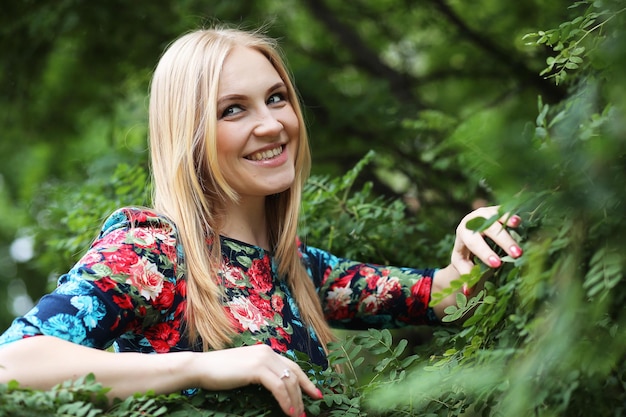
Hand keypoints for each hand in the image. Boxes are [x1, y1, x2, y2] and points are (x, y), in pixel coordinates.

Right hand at [194, 344, 320, 415]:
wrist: (200, 368)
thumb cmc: (219, 373)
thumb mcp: (245, 371)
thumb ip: (261, 374)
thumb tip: (277, 389)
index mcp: (266, 352)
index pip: (293, 366)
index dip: (306, 381)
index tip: (315, 394)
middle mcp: (268, 352)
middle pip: (294, 374)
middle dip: (303, 394)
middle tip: (306, 412)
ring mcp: (263, 358)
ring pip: (289, 381)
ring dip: (296, 401)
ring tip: (298, 416)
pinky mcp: (257, 368)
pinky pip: (279, 387)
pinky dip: (286, 401)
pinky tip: (288, 412)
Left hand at [451, 205, 522, 276]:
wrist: (469, 231)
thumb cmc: (466, 251)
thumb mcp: (462, 263)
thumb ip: (466, 275)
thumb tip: (468, 292)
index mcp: (463, 233)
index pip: (473, 243)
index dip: (484, 253)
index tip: (496, 264)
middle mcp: (474, 219)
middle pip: (487, 228)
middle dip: (502, 241)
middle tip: (516, 253)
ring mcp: (487, 212)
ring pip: (497, 215)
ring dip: (508, 220)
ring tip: (518, 224)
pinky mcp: (498, 209)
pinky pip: (506, 209)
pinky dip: (513, 213)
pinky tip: (522, 217)